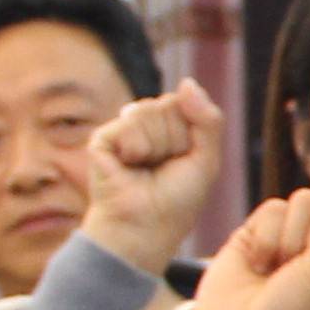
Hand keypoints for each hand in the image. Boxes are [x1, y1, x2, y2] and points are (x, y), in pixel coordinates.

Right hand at [83, 80, 225, 274]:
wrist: (145, 228)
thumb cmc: (176, 201)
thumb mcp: (206, 159)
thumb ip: (207, 119)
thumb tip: (187, 82)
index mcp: (170, 129)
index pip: (186, 102)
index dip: (191, 133)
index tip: (185, 160)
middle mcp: (145, 126)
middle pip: (169, 104)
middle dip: (175, 139)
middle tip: (164, 168)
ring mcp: (123, 131)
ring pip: (148, 111)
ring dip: (157, 146)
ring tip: (146, 169)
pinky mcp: (102, 140)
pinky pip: (128, 122)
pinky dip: (136, 148)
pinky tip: (128, 166)